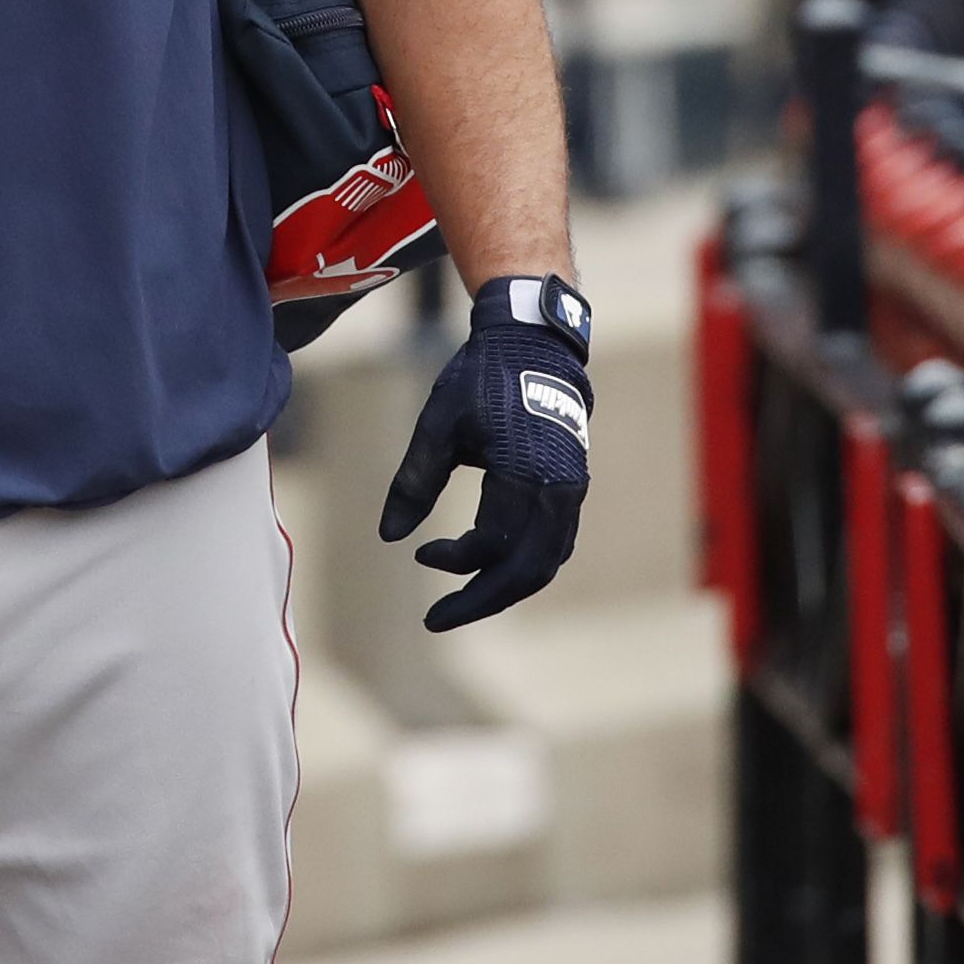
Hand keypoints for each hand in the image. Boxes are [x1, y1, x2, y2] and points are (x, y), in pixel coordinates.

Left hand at [380, 275, 589, 631]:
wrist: (535, 343)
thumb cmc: (482, 379)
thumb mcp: (438, 424)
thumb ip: (414, 482)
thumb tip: (389, 537)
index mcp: (524, 472)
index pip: (490, 545)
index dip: (452, 562)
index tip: (420, 554)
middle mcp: (558, 489)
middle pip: (525, 572)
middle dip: (480, 602)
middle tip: (437, 620)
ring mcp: (572, 491)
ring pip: (545, 565)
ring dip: (504, 590)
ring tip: (463, 603)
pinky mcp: (574, 489)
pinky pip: (555, 546)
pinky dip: (524, 568)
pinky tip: (491, 572)